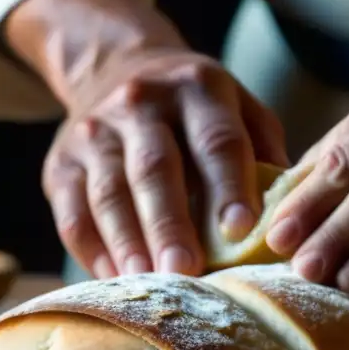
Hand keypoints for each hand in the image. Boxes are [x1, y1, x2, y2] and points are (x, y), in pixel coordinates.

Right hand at [4, 0, 288, 278]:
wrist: (114, 68)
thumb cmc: (196, 110)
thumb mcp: (238, 107)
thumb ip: (264, 151)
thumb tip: (289, 214)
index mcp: (197, 87)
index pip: (217, 139)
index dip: (230, 185)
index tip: (242, 230)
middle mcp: (141, 102)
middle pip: (155, 168)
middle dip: (171, 223)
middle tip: (186, 270)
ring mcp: (94, 131)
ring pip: (110, 193)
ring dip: (129, 242)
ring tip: (148, 282)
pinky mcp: (59, 162)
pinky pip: (72, 212)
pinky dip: (93, 249)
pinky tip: (115, 278)